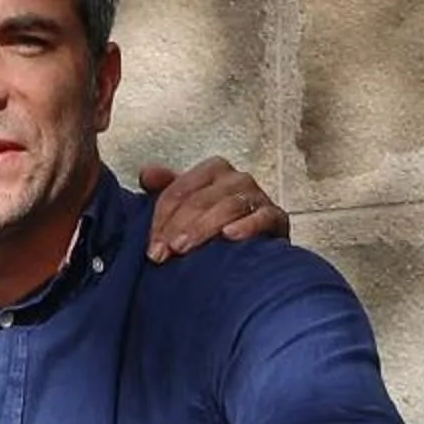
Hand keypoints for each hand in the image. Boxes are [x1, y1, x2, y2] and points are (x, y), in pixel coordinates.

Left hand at [138, 157, 286, 260]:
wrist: (256, 249)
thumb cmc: (216, 226)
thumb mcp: (189, 207)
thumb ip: (167, 190)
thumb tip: (146, 173)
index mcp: (213, 170)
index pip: (179, 189)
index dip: (161, 218)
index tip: (151, 248)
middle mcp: (237, 179)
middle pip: (201, 198)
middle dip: (178, 226)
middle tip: (162, 253)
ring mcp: (259, 196)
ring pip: (228, 206)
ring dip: (203, 228)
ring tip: (184, 249)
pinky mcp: (277, 218)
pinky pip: (263, 217)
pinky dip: (247, 225)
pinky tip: (229, 236)